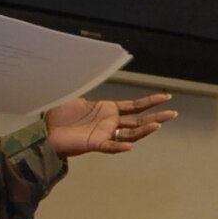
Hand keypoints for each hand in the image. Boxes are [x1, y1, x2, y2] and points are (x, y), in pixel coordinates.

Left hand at [44, 91, 176, 156]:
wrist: (45, 129)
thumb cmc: (59, 114)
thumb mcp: (77, 94)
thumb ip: (90, 86)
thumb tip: (93, 70)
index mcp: (108, 110)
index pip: (135, 106)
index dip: (150, 102)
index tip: (166, 97)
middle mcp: (110, 123)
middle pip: (138, 120)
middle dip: (156, 116)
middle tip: (172, 114)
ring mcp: (104, 134)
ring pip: (130, 134)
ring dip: (144, 130)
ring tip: (158, 125)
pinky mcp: (94, 144)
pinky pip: (110, 147)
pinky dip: (120, 147)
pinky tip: (130, 145)